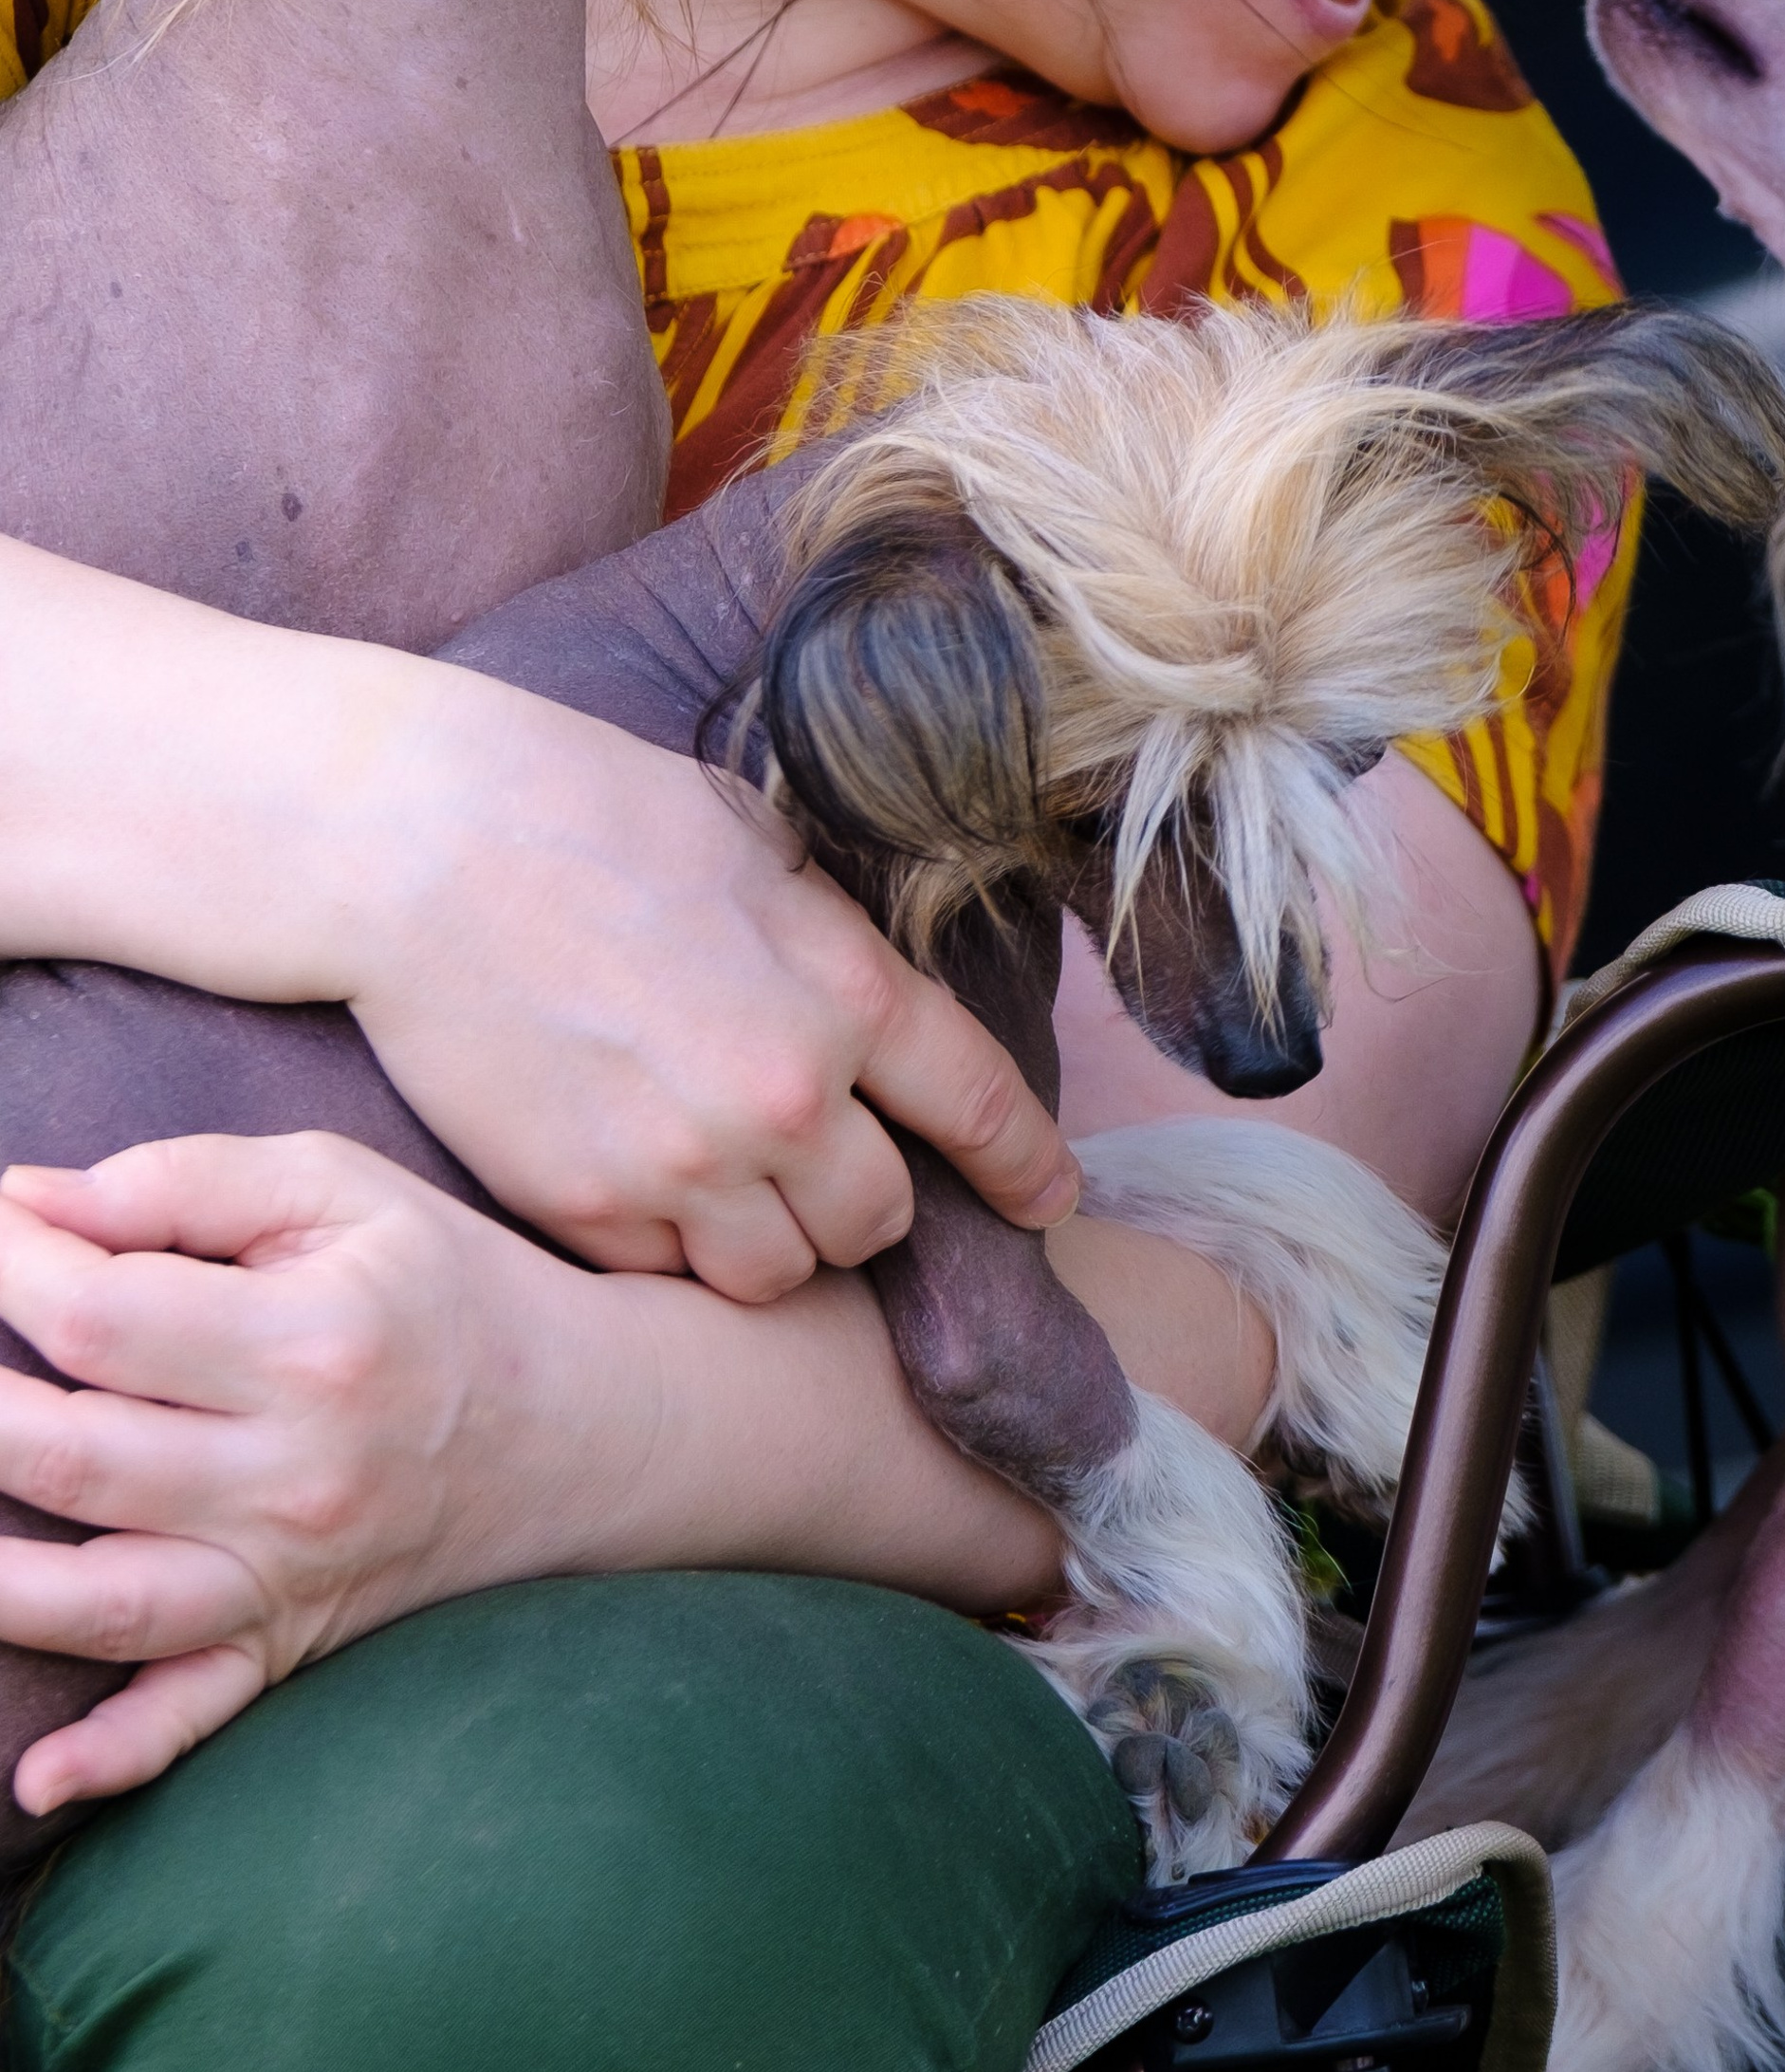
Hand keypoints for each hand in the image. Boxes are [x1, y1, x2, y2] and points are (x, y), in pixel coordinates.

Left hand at [0, 1134, 634, 1820]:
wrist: (584, 1423)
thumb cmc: (445, 1285)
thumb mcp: (342, 1188)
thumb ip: (189, 1180)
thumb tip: (36, 1202)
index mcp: (310, 1339)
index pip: (101, 1313)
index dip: (5, 1265)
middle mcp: (296, 1470)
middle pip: (69, 1453)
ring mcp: (290, 1572)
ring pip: (100, 1598)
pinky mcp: (291, 1641)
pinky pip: (195, 1716)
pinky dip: (117, 1755)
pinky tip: (41, 1773)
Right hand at [333, 680, 1079, 1299]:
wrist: (430, 842)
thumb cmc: (598, 814)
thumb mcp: (762, 850)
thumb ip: (835, 952)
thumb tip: (882, 1012)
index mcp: (850, 992)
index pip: (984, 1109)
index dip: (1026, 1168)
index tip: (1048, 1199)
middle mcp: (786, 1097)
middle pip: (877, 1222)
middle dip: (861, 1199)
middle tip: (817, 1161)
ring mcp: (683, 1164)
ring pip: (777, 1275)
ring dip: (766, 1241)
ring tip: (724, 1180)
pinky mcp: (584, 1207)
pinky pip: (663, 1277)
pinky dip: (662, 1247)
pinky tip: (633, 1179)